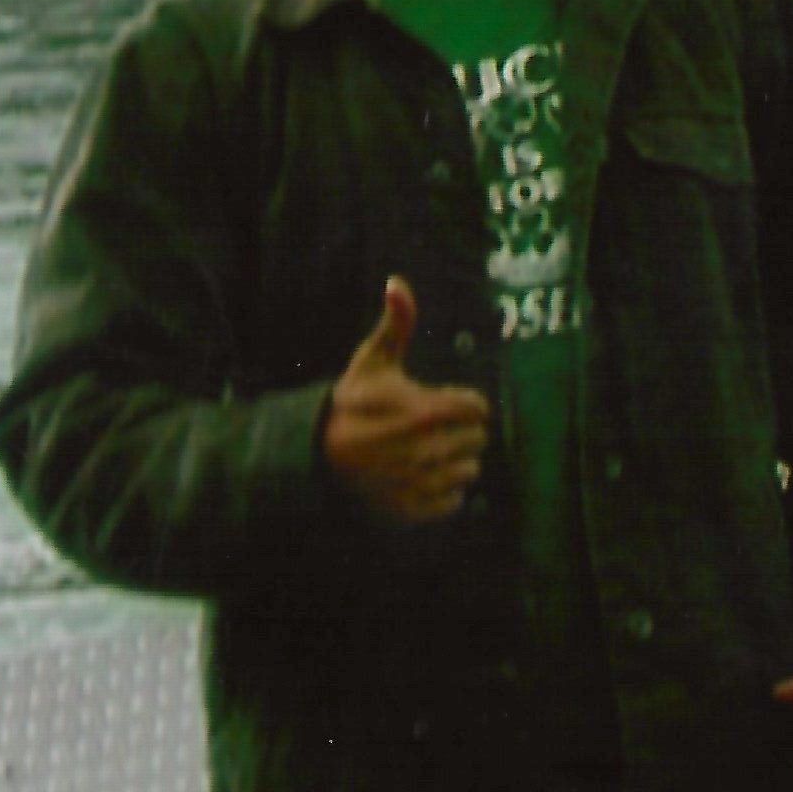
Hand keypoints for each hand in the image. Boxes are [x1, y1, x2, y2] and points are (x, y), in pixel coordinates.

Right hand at [321, 277, 490, 523]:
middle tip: (431, 428)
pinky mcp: (411, 509)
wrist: (315, 453)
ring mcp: (416, 482)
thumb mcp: (372, 362)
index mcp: (419, 411)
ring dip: (454, 461)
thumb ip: (396, 324)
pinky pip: (454, 501)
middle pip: (478, 439)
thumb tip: (397, 282)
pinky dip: (443, 491)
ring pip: (470, 470)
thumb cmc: (352, 402)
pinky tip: (418, 476)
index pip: (477, 408)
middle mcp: (422, 449)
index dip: (465, 403)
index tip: (442, 402)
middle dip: (460, 431)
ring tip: (425, 451)